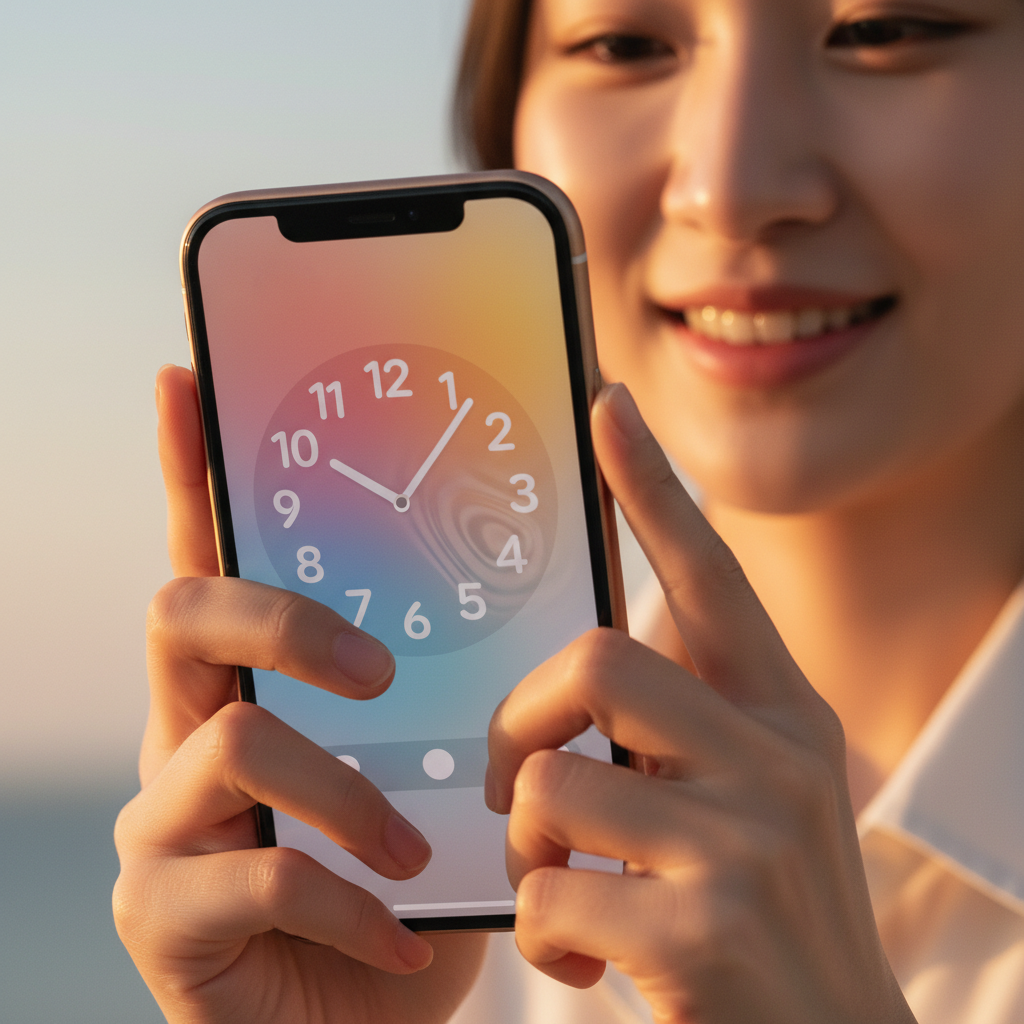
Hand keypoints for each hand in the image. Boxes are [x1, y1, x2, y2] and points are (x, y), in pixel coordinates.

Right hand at [113, 365, 485, 1023]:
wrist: (384, 1018)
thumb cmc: (419, 875)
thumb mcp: (448, 759)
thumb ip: (468, 670)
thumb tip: (534, 564)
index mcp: (255, 684)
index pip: (210, 555)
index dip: (190, 471)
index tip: (188, 384)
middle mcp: (187, 734)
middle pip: (183, 612)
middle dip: (284, 619)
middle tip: (379, 671)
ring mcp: (164, 823)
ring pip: (229, 741)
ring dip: (344, 792)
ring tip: (411, 847)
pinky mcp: (164, 915)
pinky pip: (251, 873)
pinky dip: (344, 898)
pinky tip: (396, 934)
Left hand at [486, 384, 914, 1023]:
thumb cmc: (758, 925)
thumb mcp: (743, 810)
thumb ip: (678, 738)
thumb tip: (571, 688)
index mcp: (783, 719)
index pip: (711, 574)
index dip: (654, 486)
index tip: (607, 406)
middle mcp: (778, 759)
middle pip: (597, 661)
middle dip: (521, 721)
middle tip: (512, 779)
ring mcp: (747, 842)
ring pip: (551, 782)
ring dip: (523, 845)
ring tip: (553, 889)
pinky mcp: (703, 931)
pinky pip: (547, 891)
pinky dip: (537, 932)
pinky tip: (576, 962)